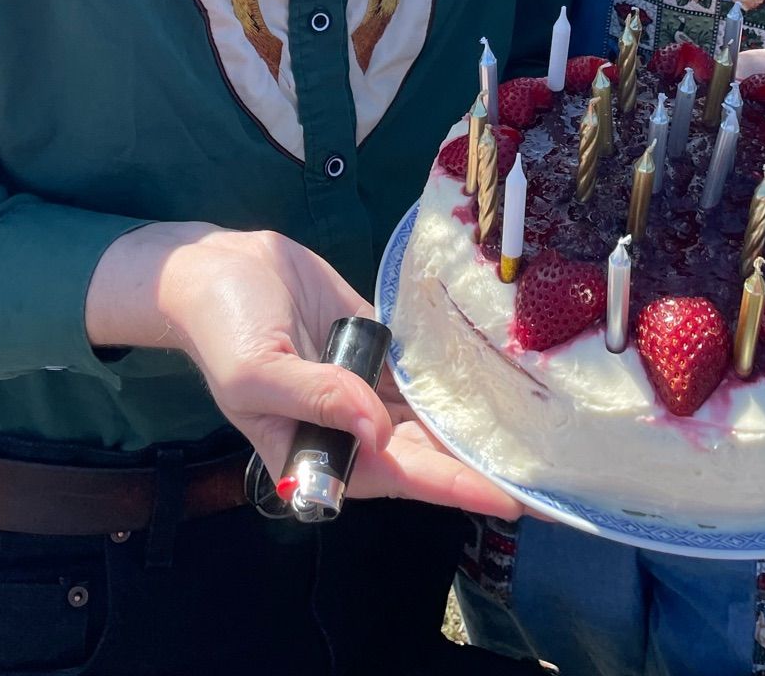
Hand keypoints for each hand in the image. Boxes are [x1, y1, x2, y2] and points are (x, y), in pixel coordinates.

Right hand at [88, 224, 520, 517]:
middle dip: (478, 467)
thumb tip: (376, 426)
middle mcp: (349, 426)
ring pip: (428, 414)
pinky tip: (499, 380)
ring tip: (536, 436)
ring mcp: (365, 385)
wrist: (217, 266)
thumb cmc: (224, 328)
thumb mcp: (257, 371)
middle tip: (546, 480)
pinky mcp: (373, 345)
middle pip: (424, 453)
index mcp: (316, 450)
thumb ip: (317, 399)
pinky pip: (420, 367)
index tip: (506, 497)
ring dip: (474, 425)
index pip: (396, 476)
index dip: (451, 487)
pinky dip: (455, 376)